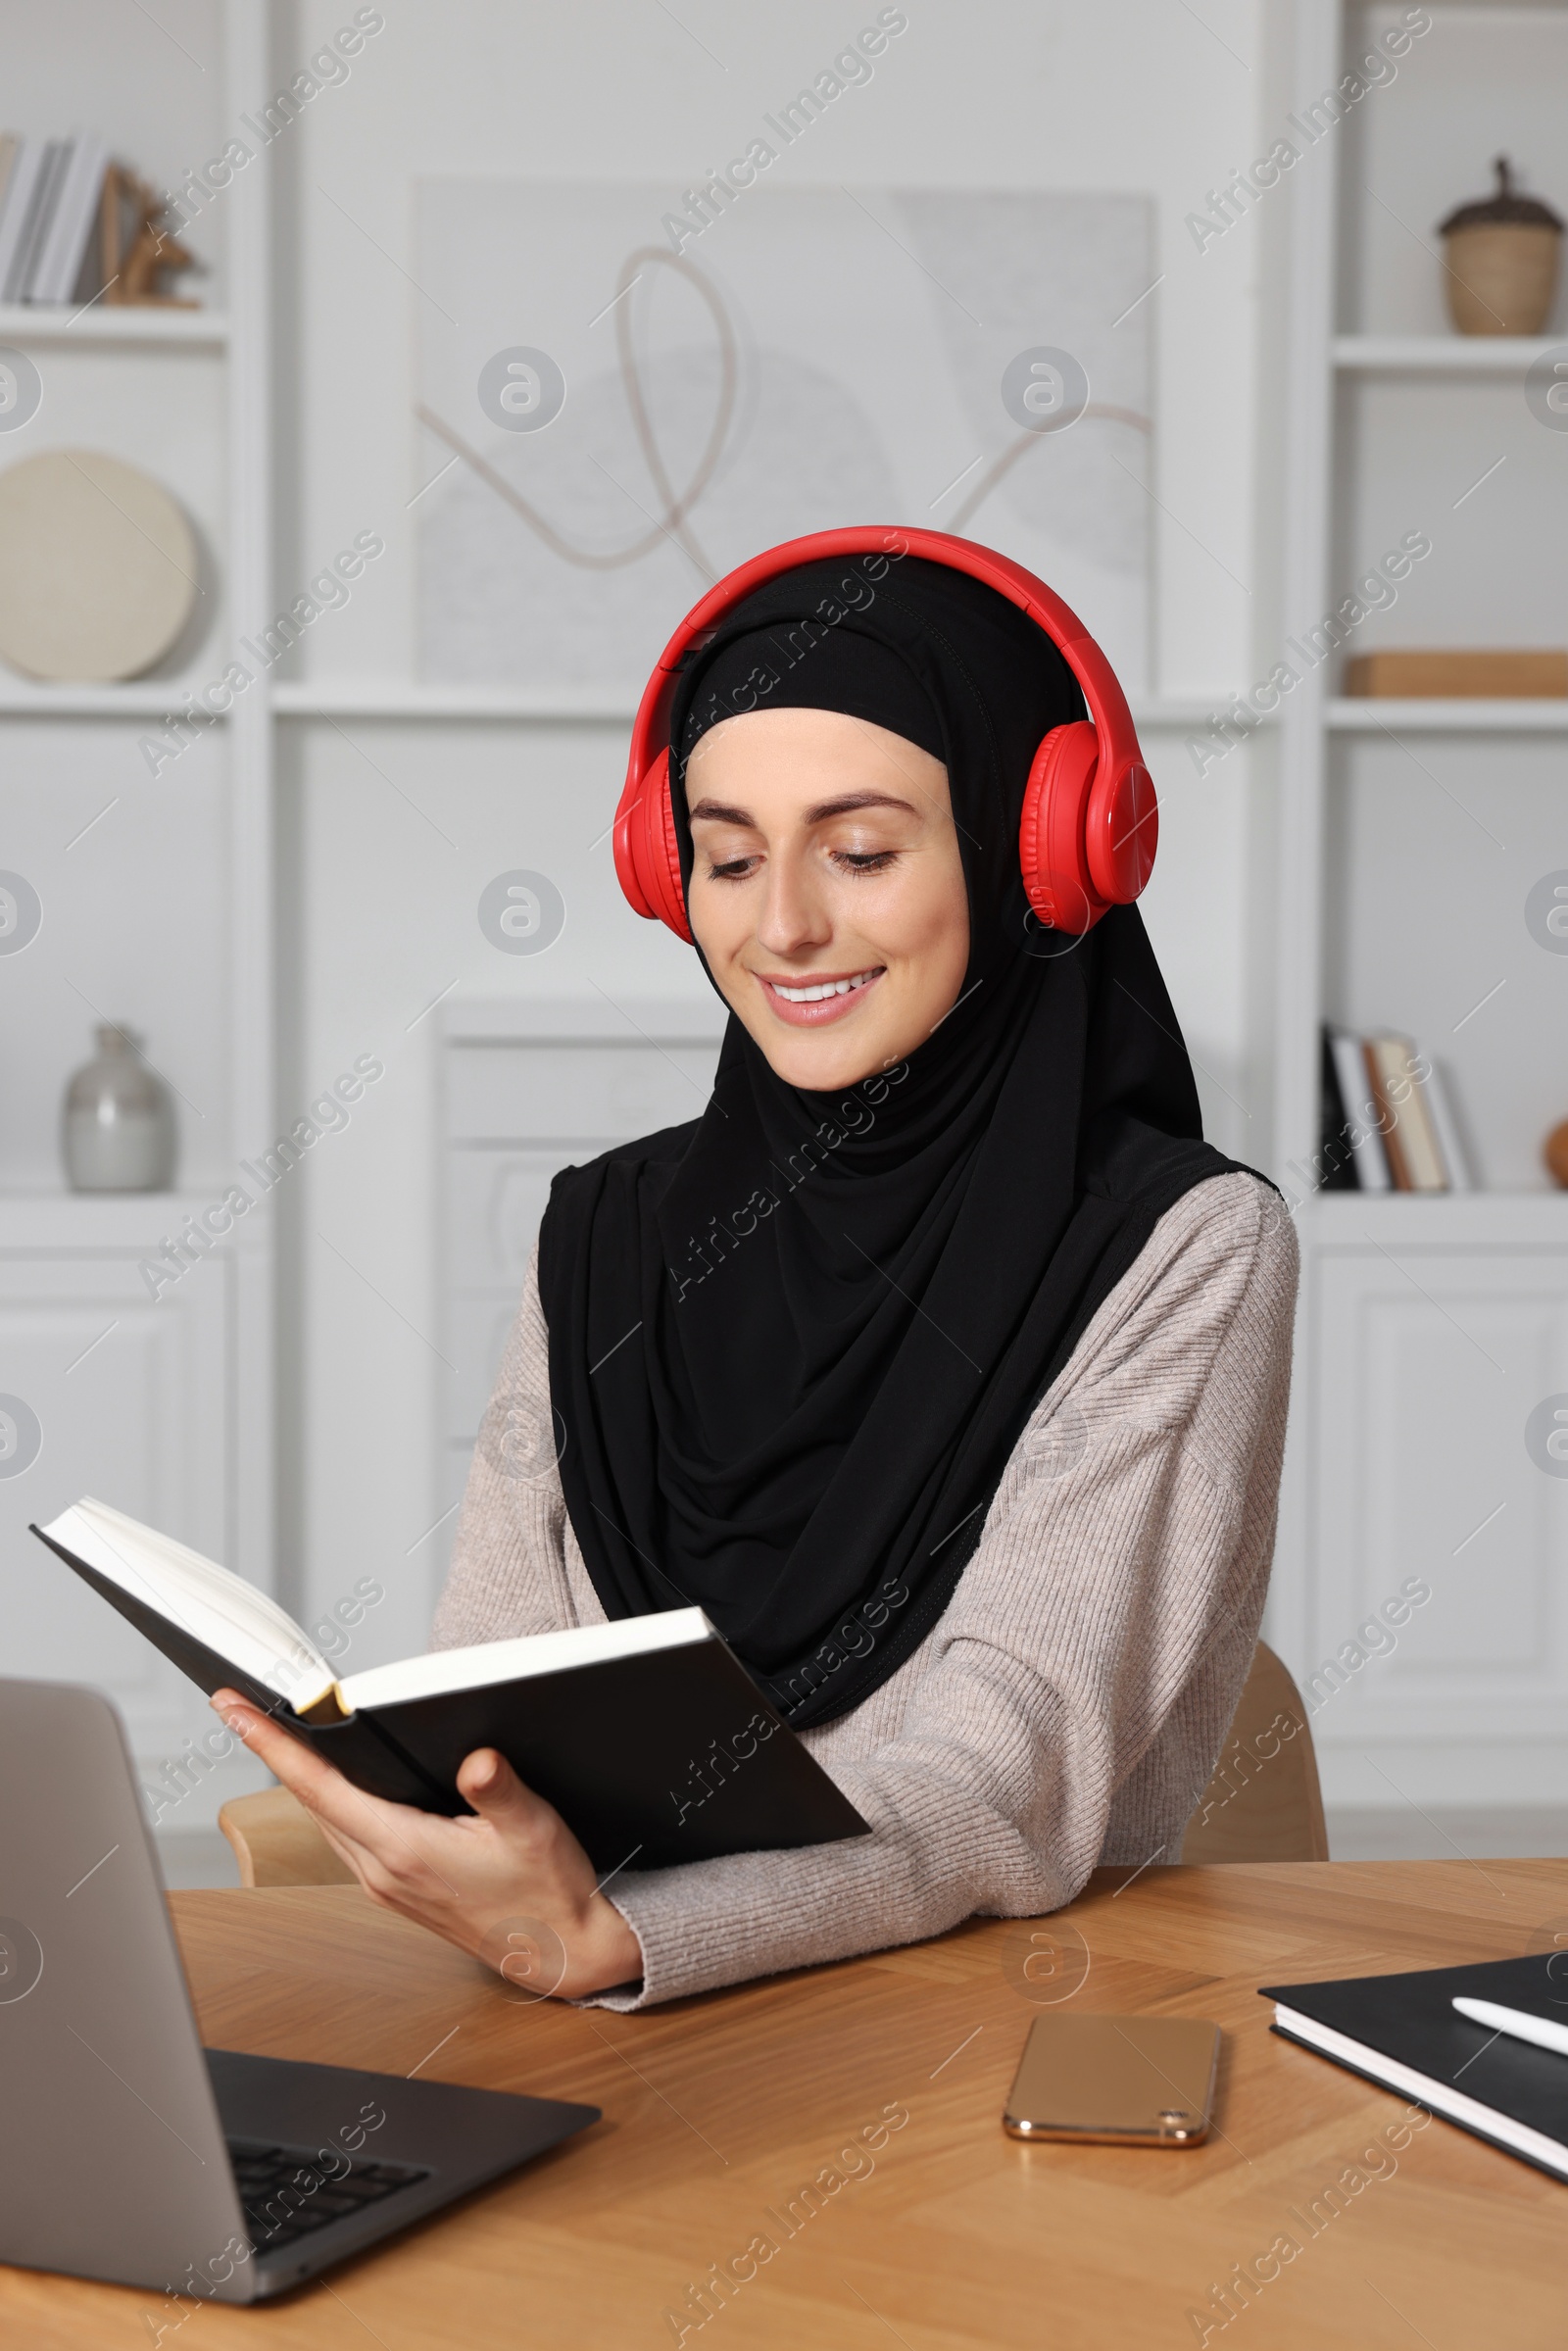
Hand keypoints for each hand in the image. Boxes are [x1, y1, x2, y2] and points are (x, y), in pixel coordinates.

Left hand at [211, 1692, 642, 2000]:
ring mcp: (385, 1883)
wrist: (560, 1951)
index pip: (318, 1786)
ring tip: (281, 1732)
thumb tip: (476, 1758)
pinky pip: (344, 1835)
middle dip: (275, 1748)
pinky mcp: (396, 1888)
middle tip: (247, 1703)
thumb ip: (499, 1789)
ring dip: (300, 1775)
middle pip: (309, 1798)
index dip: (272, 1743)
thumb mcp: (532, 1828)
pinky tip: (339, 1781)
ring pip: (324, 1818)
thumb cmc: (546, 1891)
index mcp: (404, 1850)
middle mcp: (382, 1870)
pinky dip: (329, 1799)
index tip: (234, 1709)